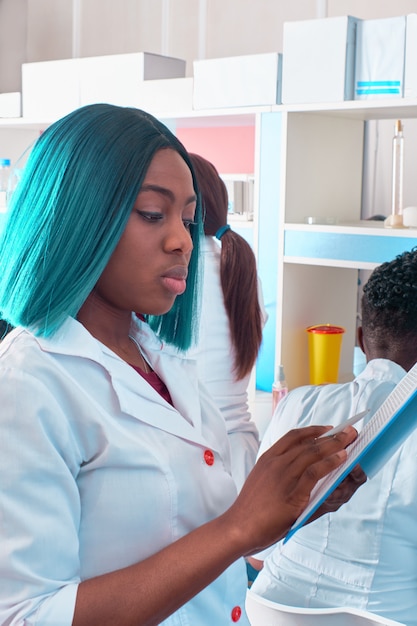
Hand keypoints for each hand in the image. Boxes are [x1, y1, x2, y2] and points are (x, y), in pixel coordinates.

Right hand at [223, 424, 360, 555]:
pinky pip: (315, 472)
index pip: (293, 436)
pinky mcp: (292, 493)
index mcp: (268, 458)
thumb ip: (279, 471)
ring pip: (313, 453)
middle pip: (308, 443)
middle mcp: (276, 462)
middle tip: (348, 431)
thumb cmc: (251, 508)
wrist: (239, 527)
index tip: (328, 428)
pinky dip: (330, 463)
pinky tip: (342, 459)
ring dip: (335, 445)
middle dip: (331, 436)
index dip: (313, 430)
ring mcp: (283, 476)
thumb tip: (304, 467)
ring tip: (350, 441)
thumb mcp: (261, 480)